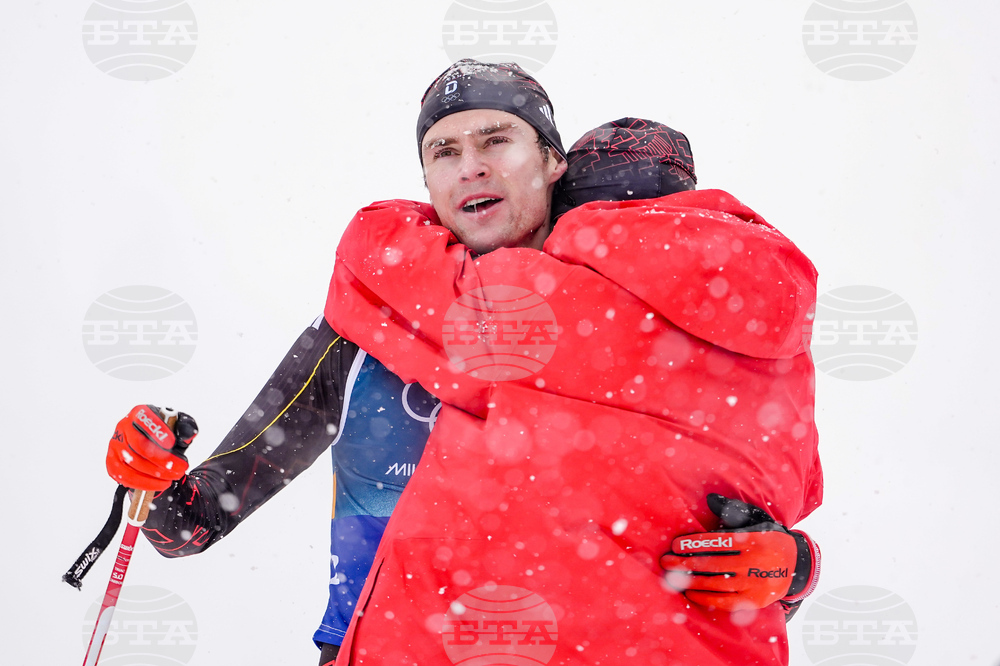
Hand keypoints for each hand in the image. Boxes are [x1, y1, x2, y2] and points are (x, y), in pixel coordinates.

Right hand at [106, 405, 197, 490]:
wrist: (154, 443)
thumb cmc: (167, 434)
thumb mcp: (179, 427)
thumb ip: (186, 428)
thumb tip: (189, 433)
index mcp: (140, 413)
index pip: (147, 423)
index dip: (159, 435)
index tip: (173, 445)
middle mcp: (123, 426)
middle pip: (139, 447)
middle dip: (162, 462)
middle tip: (179, 470)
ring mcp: (115, 445)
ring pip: (130, 464)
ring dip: (153, 476)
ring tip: (170, 479)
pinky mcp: (112, 461)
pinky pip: (122, 476)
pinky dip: (141, 483)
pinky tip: (157, 484)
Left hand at [660, 494, 819, 617]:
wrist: (797, 564)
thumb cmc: (768, 537)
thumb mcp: (754, 519)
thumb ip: (731, 509)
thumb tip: (710, 498)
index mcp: (753, 540)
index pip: (717, 543)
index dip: (694, 544)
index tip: (675, 545)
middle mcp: (754, 563)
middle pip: (713, 564)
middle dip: (685, 563)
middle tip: (665, 562)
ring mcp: (754, 584)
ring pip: (717, 585)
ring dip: (691, 581)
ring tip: (672, 577)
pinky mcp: (755, 601)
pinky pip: (726, 602)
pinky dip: (707, 599)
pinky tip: (690, 593)